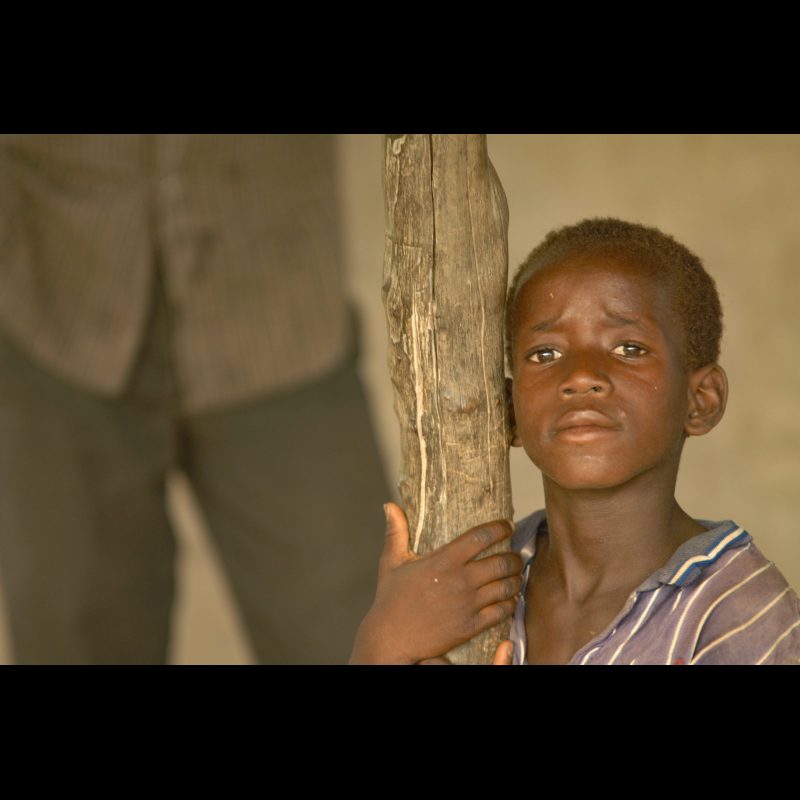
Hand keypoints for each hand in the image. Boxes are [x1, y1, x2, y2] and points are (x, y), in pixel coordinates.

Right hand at [350, 503, 522, 663]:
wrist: (391, 640)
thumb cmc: (390, 600)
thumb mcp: (391, 563)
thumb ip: (396, 532)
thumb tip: (390, 506)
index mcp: (443, 561)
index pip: (480, 537)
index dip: (499, 528)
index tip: (508, 525)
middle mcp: (460, 581)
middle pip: (501, 562)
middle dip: (514, 557)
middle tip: (516, 555)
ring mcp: (468, 605)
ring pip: (505, 587)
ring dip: (516, 578)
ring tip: (517, 574)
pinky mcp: (471, 626)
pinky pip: (501, 611)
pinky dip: (511, 603)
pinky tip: (511, 598)